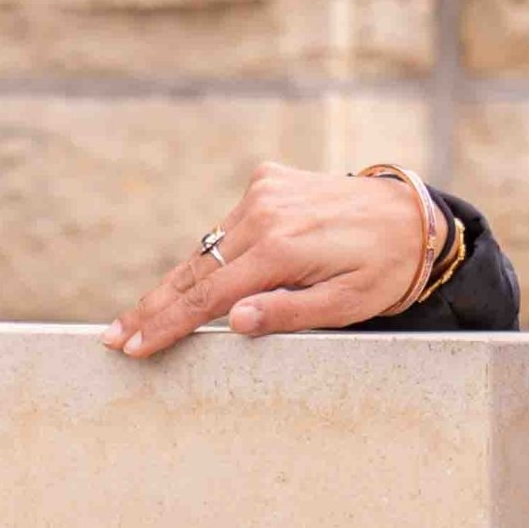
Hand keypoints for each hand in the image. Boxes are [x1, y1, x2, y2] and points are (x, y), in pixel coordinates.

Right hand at [101, 162, 437, 358]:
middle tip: (114, 337)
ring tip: (139, 318)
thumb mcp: (347, 305)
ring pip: (205, 249)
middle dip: (153, 307)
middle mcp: (265, 213)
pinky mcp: (267, 182)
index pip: (209, 297)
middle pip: (194, 271)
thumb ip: (289, 313)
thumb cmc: (385, 269)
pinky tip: (194, 282)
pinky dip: (211, 255)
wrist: (414, 216)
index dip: (167, 325)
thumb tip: (236, 321)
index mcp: (282, 248)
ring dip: (176, 285)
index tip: (133, 346)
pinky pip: (227, 228)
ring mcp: (263, 193)